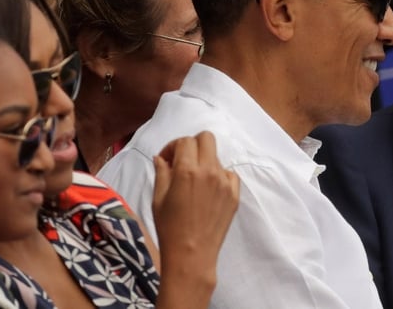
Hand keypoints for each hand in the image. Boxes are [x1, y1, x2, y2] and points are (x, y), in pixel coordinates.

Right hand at [153, 132, 239, 281]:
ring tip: (193, 182)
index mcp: (187, 170)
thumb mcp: (158, 198)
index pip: (185, 141)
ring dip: (204, 162)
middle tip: (183, 161)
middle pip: (207, 138)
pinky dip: (218, 176)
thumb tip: (162, 157)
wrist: (191, 254)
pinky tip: (208, 191)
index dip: (173, 147)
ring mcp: (225, 183)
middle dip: (193, 145)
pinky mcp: (235, 195)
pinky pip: (229, 174)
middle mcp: (209, 171)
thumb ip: (161, 172)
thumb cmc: (169, 228)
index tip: (167, 160)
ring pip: (217, 157)